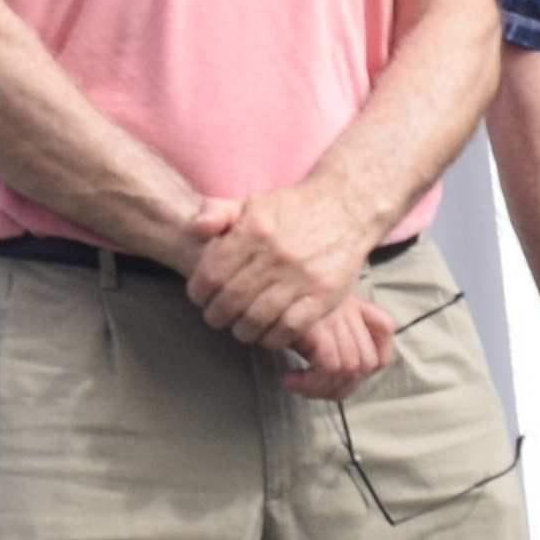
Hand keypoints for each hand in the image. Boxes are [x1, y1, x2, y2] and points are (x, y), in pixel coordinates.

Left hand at [183, 177, 381, 381]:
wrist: (345, 207)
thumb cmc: (293, 208)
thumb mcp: (252, 201)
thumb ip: (217, 212)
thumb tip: (195, 230)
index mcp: (254, 230)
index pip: (212, 274)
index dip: (199, 292)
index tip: (200, 298)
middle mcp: (276, 254)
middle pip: (231, 300)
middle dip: (217, 315)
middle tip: (217, 317)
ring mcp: (302, 277)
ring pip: (258, 319)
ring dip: (242, 331)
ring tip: (240, 328)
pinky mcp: (324, 296)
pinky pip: (290, 328)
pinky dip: (273, 338)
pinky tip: (268, 334)